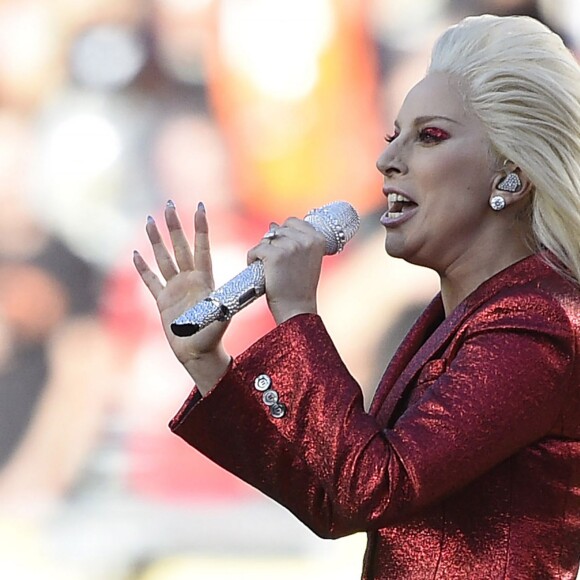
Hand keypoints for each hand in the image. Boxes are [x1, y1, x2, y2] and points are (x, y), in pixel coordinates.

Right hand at [133, 202, 230, 392]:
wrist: (198, 353)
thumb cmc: (212, 337)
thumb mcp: (221, 319)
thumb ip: (222, 307)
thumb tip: (226, 300)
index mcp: (205, 280)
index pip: (202, 248)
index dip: (201, 228)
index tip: (200, 207)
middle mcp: (189, 280)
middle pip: (180, 247)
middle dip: (174, 226)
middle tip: (169, 205)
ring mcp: (175, 289)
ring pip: (164, 258)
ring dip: (157, 240)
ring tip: (150, 220)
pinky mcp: (162, 301)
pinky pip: (151, 280)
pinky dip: (142, 268)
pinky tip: (136, 253)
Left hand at [248, 217, 326, 323]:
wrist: (297, 309)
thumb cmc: (300, 287)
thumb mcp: (307, 260)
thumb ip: (296, 241)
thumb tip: (272, 225)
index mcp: (317, 239)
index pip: (293, 221)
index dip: (284, 234)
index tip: (284, 251)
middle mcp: (305, 240)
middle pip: (278, 229)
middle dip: (273, 243)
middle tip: (276, 263)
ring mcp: (290, 246)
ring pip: (266, 239)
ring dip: (262, 251)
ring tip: (267, 267)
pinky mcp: (274, 255)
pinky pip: (256, 249)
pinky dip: (252, 259)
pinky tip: (259, 269)